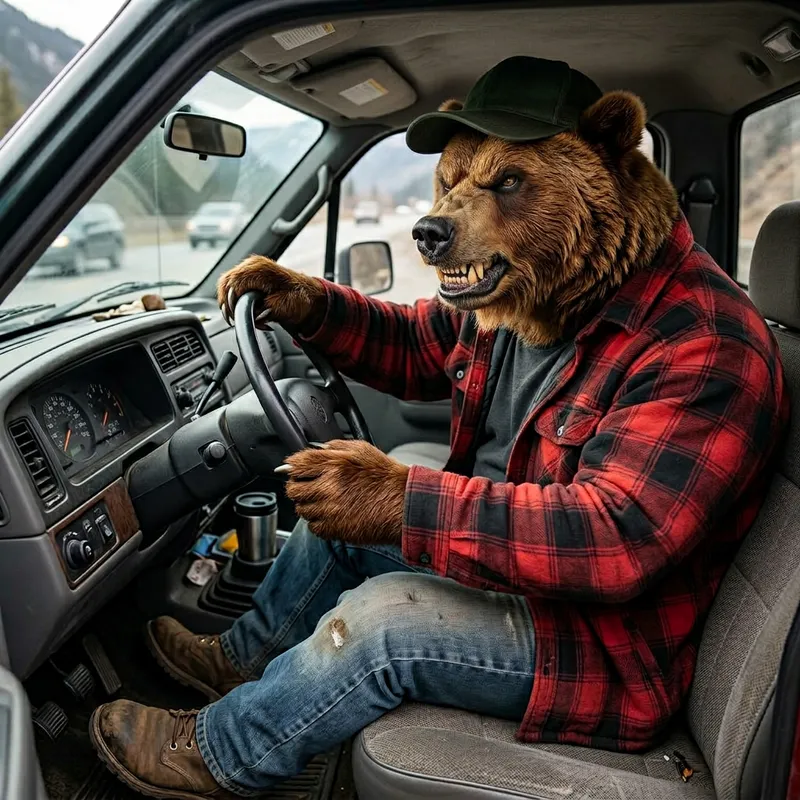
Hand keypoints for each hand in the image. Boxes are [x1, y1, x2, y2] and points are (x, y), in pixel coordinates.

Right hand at [217, 255, 325, 328]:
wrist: (310, 296)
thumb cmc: (300, 300)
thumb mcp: (283, 308)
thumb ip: (262, 309)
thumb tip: (248, 314)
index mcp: (261, 269)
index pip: (233, 283)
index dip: (232, 303)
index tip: (236, 316)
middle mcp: (253, 265)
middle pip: (225, 283)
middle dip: (229, 305)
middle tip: (236, 319)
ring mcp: (250, 267)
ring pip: (226, 285)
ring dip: (230, 303)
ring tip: (239, 316)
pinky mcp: (249, 274)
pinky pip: (232, 286)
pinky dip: (234, 299)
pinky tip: (242, 309)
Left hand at [279, 440, 408, 544]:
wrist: (404, 504)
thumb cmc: (385, 477)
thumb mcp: (362, 450)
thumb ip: (334, 446)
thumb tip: (312, 450)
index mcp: (334, 464)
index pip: (297, 464)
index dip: (293, 467)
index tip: (294, 471)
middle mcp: (329, 487)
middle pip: (293, 489)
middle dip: (298, 486)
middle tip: (309, 487)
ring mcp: (330, 510)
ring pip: (301, 509)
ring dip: (308, 505)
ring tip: (324, 501)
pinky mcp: (335, 529)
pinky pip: (313, 527)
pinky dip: (318, 522)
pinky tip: (331, 515)